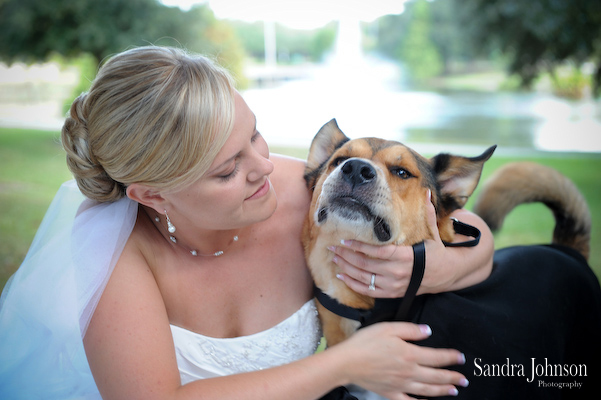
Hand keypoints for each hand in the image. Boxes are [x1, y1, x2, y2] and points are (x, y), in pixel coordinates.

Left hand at [329, 191, 455, 297]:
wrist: (445, 275)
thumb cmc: (436, 251)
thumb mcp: (433, 233)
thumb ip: (427, 213)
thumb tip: (425, 191)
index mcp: (407, 257)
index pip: (378, 252)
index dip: (359, 247)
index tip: (344, 240)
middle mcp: (398, 273)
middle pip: (366, 265)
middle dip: (346, 256)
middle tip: (331, 247)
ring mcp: (394, 285)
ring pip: (364, 278)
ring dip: (346, 268)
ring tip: (333, 258)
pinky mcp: (392, 294)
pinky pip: (368, 291)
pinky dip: (353, 284)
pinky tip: (341, 276)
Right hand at [333, 322, 467, 398]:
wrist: (347, 362)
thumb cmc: (365, 343)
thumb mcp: (388, 328)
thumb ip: (410, 330)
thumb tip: (428, 331)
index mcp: (410, 354)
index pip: (437, 357)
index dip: (451, 357)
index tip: (461, 357)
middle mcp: (409, 372)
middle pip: (436, 376)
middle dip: (453, 377)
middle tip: (464, 379)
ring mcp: (401, 385)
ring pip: (427, 390)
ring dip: (443, 390)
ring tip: (454, 391)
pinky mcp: (391, 393)